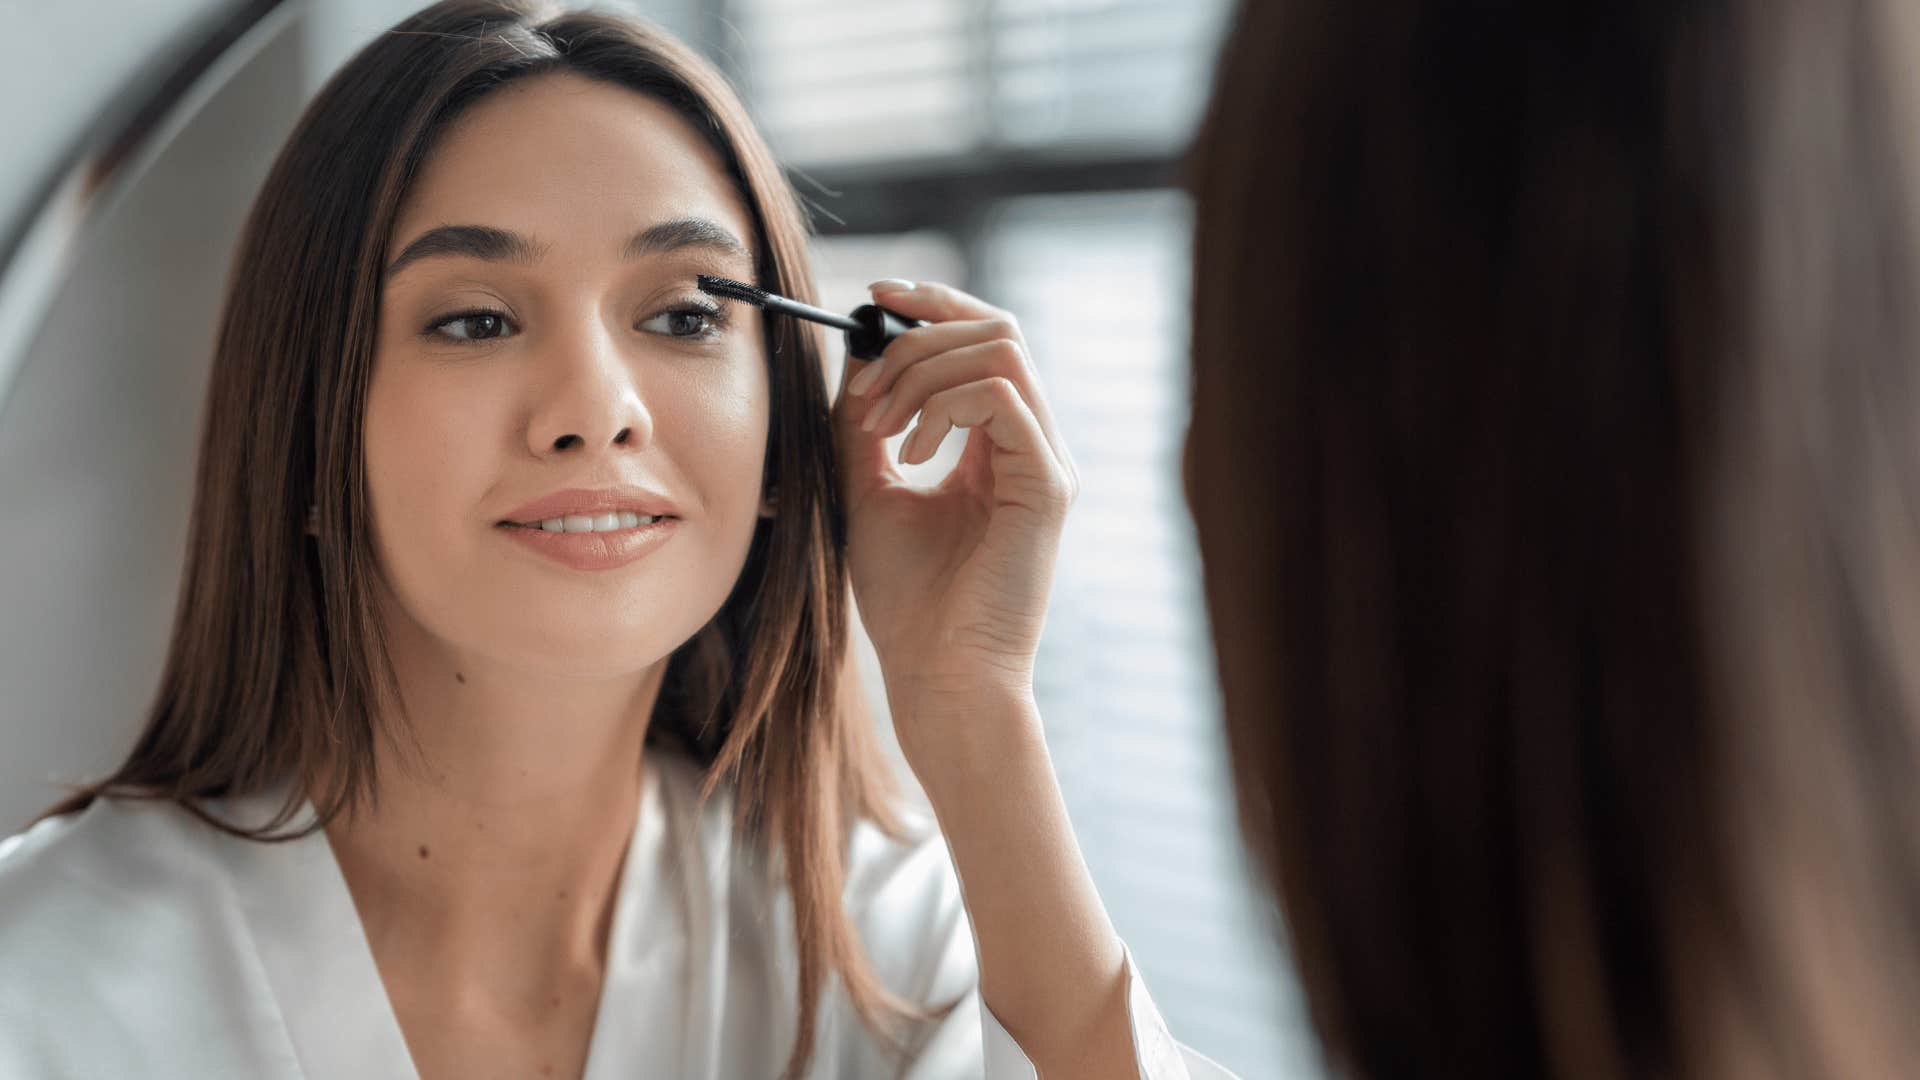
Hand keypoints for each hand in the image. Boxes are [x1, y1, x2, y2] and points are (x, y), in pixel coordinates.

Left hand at [831, 280, 1078, 759]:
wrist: (938, 677)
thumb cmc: (908, 602)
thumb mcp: (868, 490)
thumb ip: (866, 424)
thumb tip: (856, 355)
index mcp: (999, 446)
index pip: (984, 340)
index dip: (933, 304)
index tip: (874, 297)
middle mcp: (1032, 447)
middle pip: (998, 329)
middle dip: (919, 334)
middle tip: (866, 381)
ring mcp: (1047, 464)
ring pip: (1002, 351)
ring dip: (924, 371)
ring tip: (882, 425)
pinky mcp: (1048, 487)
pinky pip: (1003, 398)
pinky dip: (944, 407)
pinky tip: (911, 455)